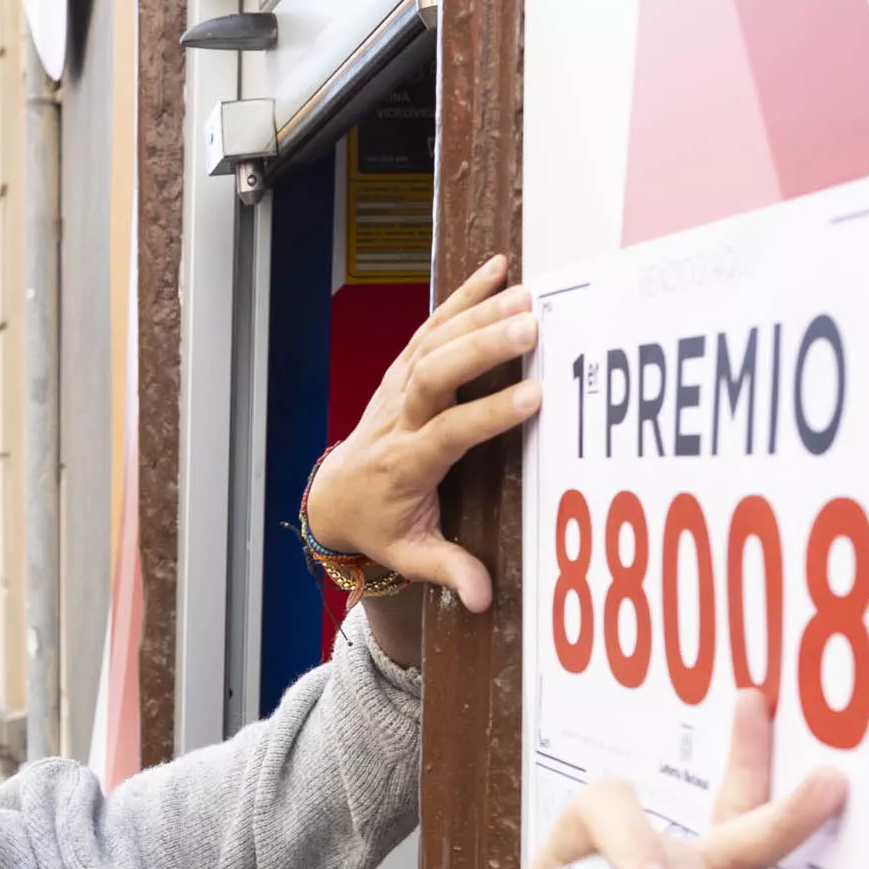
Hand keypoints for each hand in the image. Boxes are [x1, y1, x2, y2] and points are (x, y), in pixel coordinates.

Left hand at [300, 255, 543, 611]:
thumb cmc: (379, 524)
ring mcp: (397, 389)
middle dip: (480, 349)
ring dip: (478, 315)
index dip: (485, 415)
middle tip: (531, 327)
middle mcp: (398, 419)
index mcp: (404, 464)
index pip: (445, 433)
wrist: (337, 496)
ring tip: (528, 296)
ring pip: (432, 343)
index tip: (531, 398)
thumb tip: (482, 598)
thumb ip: (448, 571)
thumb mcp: (410, 554)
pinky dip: (463, 297)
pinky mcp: (403, 369)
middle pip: (434, 374)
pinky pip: (430, 327)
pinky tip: (498, 270)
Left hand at [430, 693, 847, 868]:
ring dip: (777, 829)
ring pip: (735, 843)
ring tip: (827, 789)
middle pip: (678, 852)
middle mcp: (640, 853)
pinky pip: (762, 860)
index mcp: (576, 852)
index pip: (604, 812)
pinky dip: (794, 823)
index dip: (630, 844)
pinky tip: (833, 780)